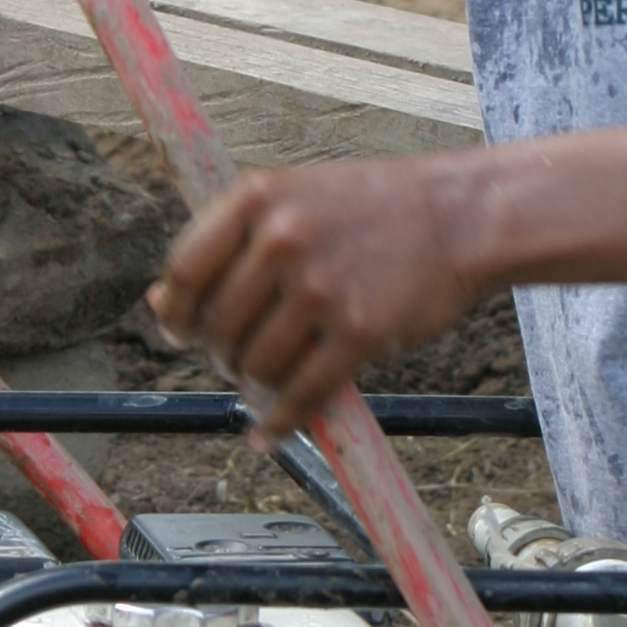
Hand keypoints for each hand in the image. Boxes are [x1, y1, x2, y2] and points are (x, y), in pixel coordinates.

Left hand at [148, 157, 492, 439]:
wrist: (464, 217)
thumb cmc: (376, 211)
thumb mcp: (295, 199)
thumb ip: (231, 246)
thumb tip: (162, 304)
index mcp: (257, 196)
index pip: (184, 270)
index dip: (177, 314)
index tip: (182, 333)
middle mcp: (282, 237)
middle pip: (217, 326)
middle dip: (222, 356)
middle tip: (241, 363)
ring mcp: (321, 285)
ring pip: (256, 365)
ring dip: (256, 386)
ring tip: (271, 381)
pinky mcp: (359, 330)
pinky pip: (301, 393)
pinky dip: (283, 421)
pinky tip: (275, 429)